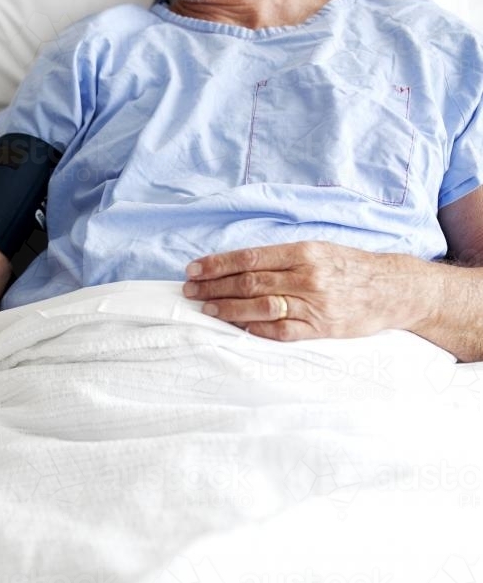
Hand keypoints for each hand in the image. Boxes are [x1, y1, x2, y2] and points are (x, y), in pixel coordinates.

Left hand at [182, 241, 420, 341]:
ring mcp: (313, 304)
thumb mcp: (317, 250)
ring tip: (205, 308)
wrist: (393, 289)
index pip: (249, 258)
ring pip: (260, 307)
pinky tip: (236, 327)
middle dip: (213, 287)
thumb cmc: (349, 267)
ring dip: (227, 308)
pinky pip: (280, 332)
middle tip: (189, 291)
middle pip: (249, 283)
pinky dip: (255, 329)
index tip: (193, 269)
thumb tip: (237, 266)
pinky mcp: (321, 328)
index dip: (217, 264)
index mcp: (303, 253)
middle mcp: (306, 277)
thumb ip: (280, 258)